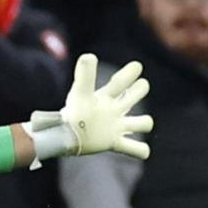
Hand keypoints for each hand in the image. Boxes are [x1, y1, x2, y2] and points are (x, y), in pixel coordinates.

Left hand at [29, 52, 152, 159]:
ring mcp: (116, 126)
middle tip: (135, 90)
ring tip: (141, 123)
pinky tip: (143, 152)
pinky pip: (134, 148)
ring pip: (141, 123)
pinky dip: (141, 151)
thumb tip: (89, 56)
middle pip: (135, 94)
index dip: (130, 73)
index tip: (136, 66)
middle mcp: (113, 110)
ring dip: (144, 122)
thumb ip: (85, 76)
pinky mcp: (114, 143)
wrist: (64, 138)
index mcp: (105, 97)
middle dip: (139, 90)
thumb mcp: (81, 93)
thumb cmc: (73, 113)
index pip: (121, 82)